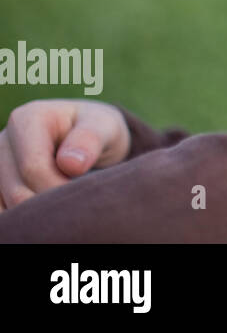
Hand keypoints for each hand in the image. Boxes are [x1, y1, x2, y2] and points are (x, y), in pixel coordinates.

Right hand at [0, 99, 129, 210]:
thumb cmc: (99, 130)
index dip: (59, 187)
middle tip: (78, 199)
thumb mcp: (105, 127)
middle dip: (52, 202)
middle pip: (18, 191)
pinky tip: (49, 210)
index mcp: (27, 120)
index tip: (84, 190)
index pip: (33, 168)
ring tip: (66, 199)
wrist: (91, 139)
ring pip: (8, 206)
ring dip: (40, 213)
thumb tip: (70, 164)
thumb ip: (90, 139)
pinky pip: (2, 213)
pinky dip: (27, 219)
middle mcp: (3, 142)